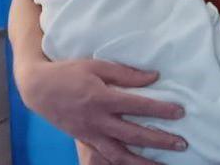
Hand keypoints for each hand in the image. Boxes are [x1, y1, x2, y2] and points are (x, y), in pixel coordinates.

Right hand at [17, 58, 187, 163]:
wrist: (38, 88)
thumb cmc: (69, 72)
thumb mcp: (97, 65)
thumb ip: (126, 73)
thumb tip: (153, 77)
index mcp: (102, 98)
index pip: (138, 106)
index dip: (161, 110)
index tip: (180, 112)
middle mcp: (97, 120)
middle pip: (133, 135)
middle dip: (159, 141)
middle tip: (182, 144)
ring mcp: (90, 134)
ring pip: (119, 155)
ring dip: (142, 163)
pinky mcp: (84, 140)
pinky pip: (104, 157)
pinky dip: (121, 164)